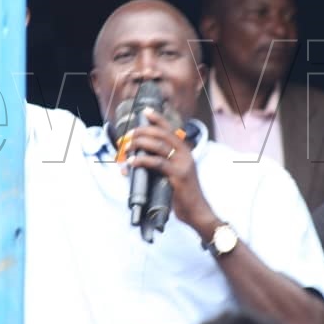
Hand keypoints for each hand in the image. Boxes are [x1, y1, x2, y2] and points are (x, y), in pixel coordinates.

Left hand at [125, 108, 216, 235]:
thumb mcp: (172, 175)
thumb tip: (135, 161)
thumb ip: (159, 165)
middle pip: (162, 134)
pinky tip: (132, 162)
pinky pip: (157, 163)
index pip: (170, 129)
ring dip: (140, 143)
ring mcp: (183, 164)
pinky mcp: (178, 176)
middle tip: (128, 135)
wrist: (196, 212)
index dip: (158, 118)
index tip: (145, 111)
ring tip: (127, 147)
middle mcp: (185, 154)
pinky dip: (142, 160)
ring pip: (159, 145)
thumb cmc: (182, 195)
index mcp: (184, 151)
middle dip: (142, 131)